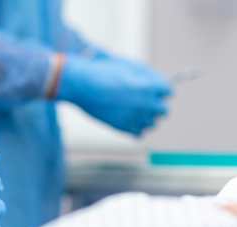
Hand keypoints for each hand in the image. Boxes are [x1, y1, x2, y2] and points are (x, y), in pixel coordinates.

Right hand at [58, 55, 172, 135]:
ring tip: (135, 112)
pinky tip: (128, 121)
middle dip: (156, 105)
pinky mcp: (122, 127)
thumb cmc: (103, 71)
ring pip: (152, 124)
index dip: (161, 90)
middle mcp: (146, 103)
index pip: (169, 92)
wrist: (82, 85)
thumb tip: (156, 82)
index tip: (156, 90)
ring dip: (147, 118)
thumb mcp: (128, 65)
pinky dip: (136, 129)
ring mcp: (135, 117)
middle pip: (164, 110)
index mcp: (150, 86)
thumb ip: (147, 75)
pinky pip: (139, 134)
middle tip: (144, 101)